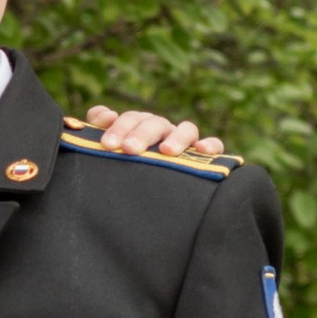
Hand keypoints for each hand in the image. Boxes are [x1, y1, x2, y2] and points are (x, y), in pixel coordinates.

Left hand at [85, 104, 225, 159]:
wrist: (150, 202)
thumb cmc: (125, 170)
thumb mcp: (111, 152)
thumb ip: (102, 131)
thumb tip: (102, 115)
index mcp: (140, 127)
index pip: (130, 119)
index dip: (118, 127)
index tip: (106, 144)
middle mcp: (163, 131)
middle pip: (154, 122)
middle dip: (140, 134)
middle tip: (127, 149)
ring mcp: (184, 142)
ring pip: (186, 128)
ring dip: (176, 137)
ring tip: (166, 151)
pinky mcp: (205, 157)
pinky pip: (214, 146)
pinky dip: (211, 144)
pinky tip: (202, 150)